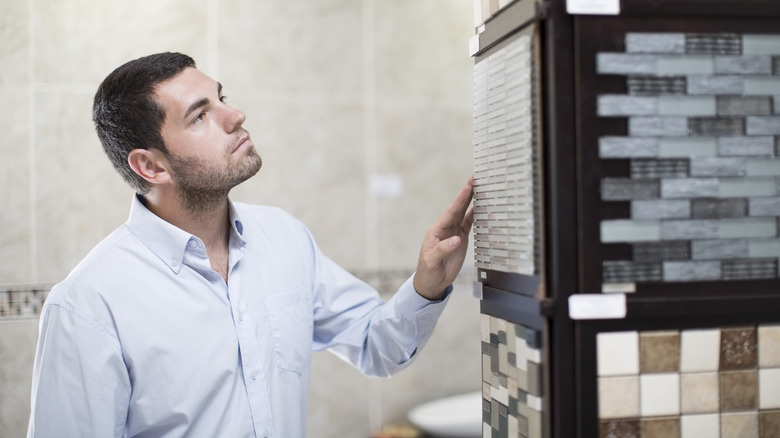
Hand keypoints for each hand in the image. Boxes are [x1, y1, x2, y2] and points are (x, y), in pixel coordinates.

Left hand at [413, 177, 474, 299]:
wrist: (432, 283)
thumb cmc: (428, 272)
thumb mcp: (431, 262)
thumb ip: (442, 250)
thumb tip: (456, 240)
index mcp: (437, 230)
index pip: (450, 212)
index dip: (460, 199)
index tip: (468, 186)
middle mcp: (445, 228)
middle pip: (458, 208)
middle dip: (466, 193)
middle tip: (474, 178)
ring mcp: (453, 233)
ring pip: (464, 213)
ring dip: (471, 201)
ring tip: (479, 187)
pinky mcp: (460, 239)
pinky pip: (468, 224)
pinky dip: (475, 215)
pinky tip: (480, 206)